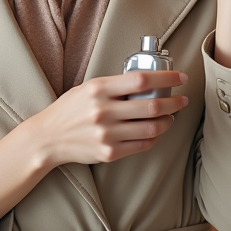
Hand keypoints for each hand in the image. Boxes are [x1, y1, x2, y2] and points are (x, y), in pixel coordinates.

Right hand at [24, 71, 188, 169]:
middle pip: (151, 106)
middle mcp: (103, 111)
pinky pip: (142, 145)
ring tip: (170, 117)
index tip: (180, 78)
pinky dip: (154, 137)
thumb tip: (148, 83)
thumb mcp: (88, 88)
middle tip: (182, 100)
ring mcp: (106, 134)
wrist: (49, 138)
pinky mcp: (109, 153)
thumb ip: (115, 86)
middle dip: (174, 103)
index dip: (165, 78)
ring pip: (151, 128)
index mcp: (98, 89)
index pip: (140, 80)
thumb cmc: (70, 110)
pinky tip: (156, 131)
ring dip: (167, 122)